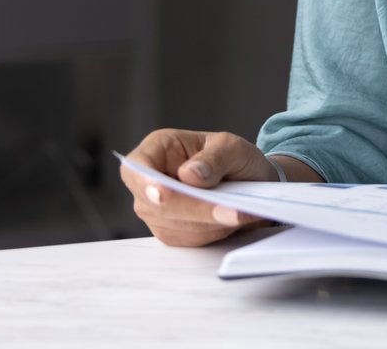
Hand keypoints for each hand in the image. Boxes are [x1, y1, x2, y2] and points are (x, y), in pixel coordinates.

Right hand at [120, 128, 277, 246]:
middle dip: (194, 209)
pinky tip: (230, 221)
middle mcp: (149, 181)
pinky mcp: (170, 231)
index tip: (164, 193)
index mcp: (158, 149)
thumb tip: (189, 174)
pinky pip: (185, 239)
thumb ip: (214, 158)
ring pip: (172, 225)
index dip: (145, 182)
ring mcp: (155, 209)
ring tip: (241, 212)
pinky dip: (211, 233)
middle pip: (154, 204)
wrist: (249, 181)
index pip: (136, 166)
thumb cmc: (235, 158)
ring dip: (208, 223)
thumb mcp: (233, 147)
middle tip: (231, 211)